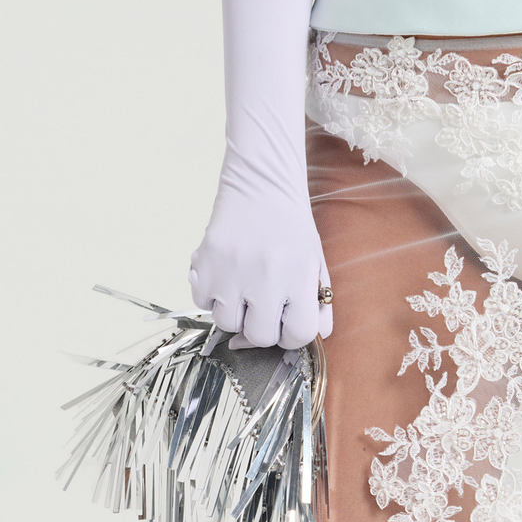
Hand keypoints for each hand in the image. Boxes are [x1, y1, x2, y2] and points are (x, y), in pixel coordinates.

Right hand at [188, 145, 332, 349]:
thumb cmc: (291, 226)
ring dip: (234, 311)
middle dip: (261, 325)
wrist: (261, 183)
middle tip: (263, 302)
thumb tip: (316, 338)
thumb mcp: (315, 261)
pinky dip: (210, 295)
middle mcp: (266, 276)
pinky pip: (202, 303)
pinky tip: (224, 274)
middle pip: (259, 336)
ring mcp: (232, 270)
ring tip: (243, 284)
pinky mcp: (205, 263)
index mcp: (300, 275)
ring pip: (227, 323)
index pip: (298, 334)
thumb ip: (319, 302)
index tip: (286, 320)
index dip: (291, 333)